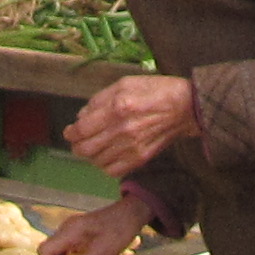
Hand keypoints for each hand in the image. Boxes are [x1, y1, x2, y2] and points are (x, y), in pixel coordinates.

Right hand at [39, 195, 152, 254]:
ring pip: (58, 250)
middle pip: (49, 251)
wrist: (131, 214)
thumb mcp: (102, 251)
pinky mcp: (78, 232)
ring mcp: (72, 229)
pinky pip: (67, 247)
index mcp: (69, 231)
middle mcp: (67, 228)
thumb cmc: (119, 229)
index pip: (45, 250)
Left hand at [67, 73, 199, 176]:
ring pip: (96, 161)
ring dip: (90, 155)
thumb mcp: (124, 84)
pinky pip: (112, 171)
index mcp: (117, 108)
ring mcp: (132, 147)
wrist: (185, 107)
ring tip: (94, 146)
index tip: (70, 131)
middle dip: (76, 146)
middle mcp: (122, 130)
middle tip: (77, 141)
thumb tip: (81, 117)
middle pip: (85, 149)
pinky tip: (107, 155)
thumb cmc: (154, 90)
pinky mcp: (140, 158)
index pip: (82, 129)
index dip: (71, 132)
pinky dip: (104, 165)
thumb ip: (99, 100)